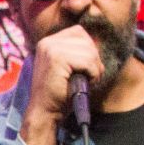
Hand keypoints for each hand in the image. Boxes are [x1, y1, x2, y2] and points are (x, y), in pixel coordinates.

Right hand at [21, 25, 104, 144]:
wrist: (45, 112)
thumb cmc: (59, 93)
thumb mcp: (69, 67)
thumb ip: (78, 52)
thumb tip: (98, 41)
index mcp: (48, 42)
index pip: (79, 32)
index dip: (89, 49)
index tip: (85, 68)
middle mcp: (47, 42)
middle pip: (85, 39)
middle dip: (94, 59)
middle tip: (89, 77)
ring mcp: (50, 48)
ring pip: (89, 50)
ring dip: (94, 68)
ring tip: (86, 81)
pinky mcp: (56, 58)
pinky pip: (88, 61)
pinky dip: (93, 74)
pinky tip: (86, 83)